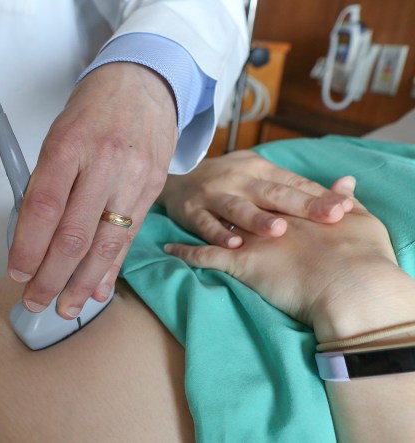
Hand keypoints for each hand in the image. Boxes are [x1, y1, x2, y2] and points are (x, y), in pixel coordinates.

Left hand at [8, 62, 177, 318]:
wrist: (145, 83)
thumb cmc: (92, 111)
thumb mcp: (58, 136)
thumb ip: (46, 183)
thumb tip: (32, 238)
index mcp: (69, 146)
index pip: (43, 208)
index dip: (28, 247)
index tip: (16, 274)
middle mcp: (103, 163)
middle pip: (73, 235)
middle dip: (51, 277)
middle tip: (34, 302)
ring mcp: (133, 178)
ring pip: (105, 244)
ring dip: (82, 284)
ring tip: (65, 309)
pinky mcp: (154, 189)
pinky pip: (129, 238)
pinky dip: (111, 269)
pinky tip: (98, 291)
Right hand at [158, 150, 353, 247]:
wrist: (177, 178)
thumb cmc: (229, 181)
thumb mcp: (259, 174)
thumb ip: (297, 185)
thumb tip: (347, 188)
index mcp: (259, 169)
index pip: (293, 182)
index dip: (318, 195)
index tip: (344, 208)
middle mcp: (238, 179)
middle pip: (272, 193)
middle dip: (301, 205)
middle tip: (328, 218)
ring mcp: (213, 195)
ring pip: (238, 208)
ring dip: (258, 220)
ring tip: (279, 231)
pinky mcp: (192, 211)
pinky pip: (206, 224)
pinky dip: (219, 235)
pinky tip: (234, 245)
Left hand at [165, 177, 414, 342]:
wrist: (348, 284)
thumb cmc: (358, 256)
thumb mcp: (357, 223)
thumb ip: (342, 201)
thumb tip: (346, 185)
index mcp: (291, 206)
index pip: (272, 191)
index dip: (258, 188)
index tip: (248, 182)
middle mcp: (266, 216)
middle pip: (241, 202)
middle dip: (224, 196)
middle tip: (211, 191)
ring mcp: (250, 239)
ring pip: (216, 225)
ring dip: (199, 220)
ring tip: (182, 213)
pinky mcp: (238, 262)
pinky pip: (203, 257)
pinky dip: (186, 253)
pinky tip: (169, 249)